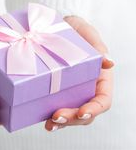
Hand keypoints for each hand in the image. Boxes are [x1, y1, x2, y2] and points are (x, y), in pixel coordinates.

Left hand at [45, 15, 113, 131]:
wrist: (56, 25)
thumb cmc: (77, 30)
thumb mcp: (88, 34)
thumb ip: (98, 47)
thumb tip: (109, 62)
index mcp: (100, 78)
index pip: (102, 100)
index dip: (94, 109)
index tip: (82, 112)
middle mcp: (87, 88)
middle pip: (85, 112)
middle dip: (73, 118)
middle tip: (57, 117)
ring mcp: (71, 91)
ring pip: (70, 113)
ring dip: (61, 122)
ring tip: (49, 124)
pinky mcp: (55, 90)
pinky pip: (54, 105)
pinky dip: (48, 114)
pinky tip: (40, 117)